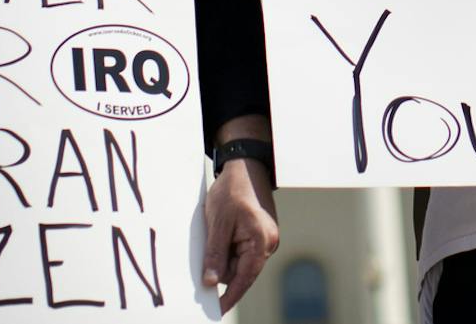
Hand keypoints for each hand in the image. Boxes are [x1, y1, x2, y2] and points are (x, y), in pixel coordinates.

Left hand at [201, 153, 277, 311]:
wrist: (245, 166)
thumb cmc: (233, 190)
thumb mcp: (218, 222)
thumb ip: (215, 254)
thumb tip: (211, 282)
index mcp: (262, 240)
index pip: (244, 278)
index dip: (230, 296)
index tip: (217, 311)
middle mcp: (269, 242)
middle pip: (241, 271)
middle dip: (222, 267)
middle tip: (207, 249)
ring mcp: (266, 239)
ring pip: (240, 262)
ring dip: (224, 255)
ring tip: (216, 231)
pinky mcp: (260, 235)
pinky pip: (241, 252)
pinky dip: (228, 248)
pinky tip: (222, 232)